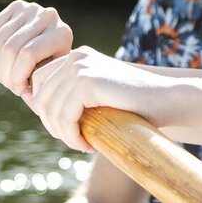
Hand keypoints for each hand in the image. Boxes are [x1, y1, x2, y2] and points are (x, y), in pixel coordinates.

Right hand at [0, 1, 73, 102]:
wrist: (55, 42)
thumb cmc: (54, 67)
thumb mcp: (51, 78)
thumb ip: (38, 88)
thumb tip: (26, 96)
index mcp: (61, 33)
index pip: (28, 54)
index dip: (18, 76)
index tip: (20, 91)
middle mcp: (47, 15)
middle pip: (10, 48)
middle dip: (6, 74)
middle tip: (11, 86)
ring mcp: (30, 8)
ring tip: (5, 79)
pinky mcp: (14, 7)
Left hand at [30, 47, 169, 151]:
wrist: (167, 99)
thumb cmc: (136, 104)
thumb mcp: (97, 96)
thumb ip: (71, 96)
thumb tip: (34, 105)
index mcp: (76, 57)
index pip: (40, 83)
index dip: (47, 112)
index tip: (69, 131)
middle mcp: (75, 57)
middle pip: (40, 96)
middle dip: (53, 125)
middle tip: (75, 141)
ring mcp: (80, 66)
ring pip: (50, 108)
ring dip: (63, 134)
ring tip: (82, 145)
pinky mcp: (87, 81)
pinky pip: (64, 115)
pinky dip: (71, 136)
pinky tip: (87, 145)